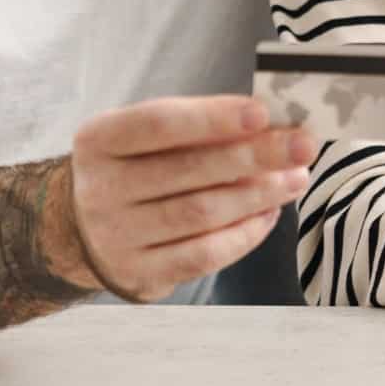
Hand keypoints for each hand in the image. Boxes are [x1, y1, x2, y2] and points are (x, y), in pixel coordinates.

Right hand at [67, 96, 315, 302]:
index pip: (158, 123)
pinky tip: (269, 213)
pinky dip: (244, 234)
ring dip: (258, 194)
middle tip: (302, 146)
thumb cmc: (133, 168)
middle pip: (187, 170)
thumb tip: (270, 124)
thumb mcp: (145, 137)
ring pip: (200, 214)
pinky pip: (203, 255)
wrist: (82, 229)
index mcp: (99, 140)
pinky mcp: (139, 273)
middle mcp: (101, 188)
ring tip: (295, 178)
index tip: (262, 112)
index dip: (212, 118)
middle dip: (254, 156)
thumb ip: (197, 126)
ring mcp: (117, 236)